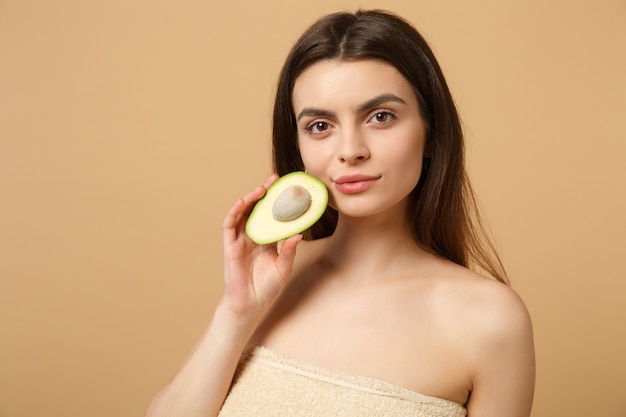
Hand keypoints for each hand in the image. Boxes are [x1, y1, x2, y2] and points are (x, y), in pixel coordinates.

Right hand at [221, 174, 301, 320]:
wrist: (250, 304)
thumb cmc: (267, 287)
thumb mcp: (283, 268)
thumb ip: (289, 252)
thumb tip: (299, 235)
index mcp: (268, 239)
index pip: (273, 215)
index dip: (278, 201)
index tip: (288, 187)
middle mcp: (254, 236)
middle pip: (258, 209)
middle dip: (264, 193)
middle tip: (275, 179)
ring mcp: (241, 239)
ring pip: (243, 213)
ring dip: (250, 199)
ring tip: (261, 189)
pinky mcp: (230, 245)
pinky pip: (230, 225)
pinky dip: (234, 212)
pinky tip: (241, 203)